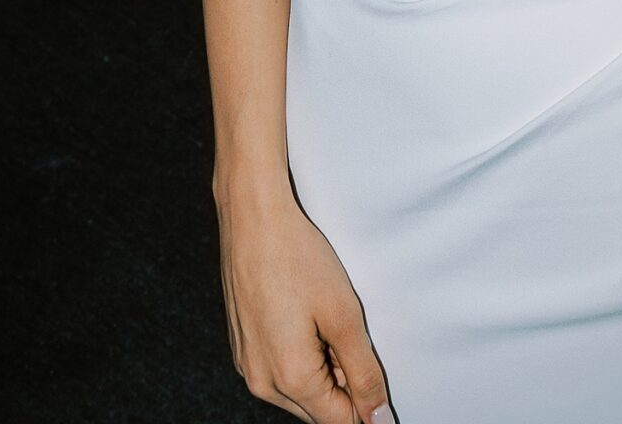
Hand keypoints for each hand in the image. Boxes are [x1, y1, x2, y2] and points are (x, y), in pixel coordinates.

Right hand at [216, 187, 393, 422]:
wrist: (252, 218)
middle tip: (347, 330)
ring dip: (323, 368)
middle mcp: (262, 383)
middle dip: (343, 383)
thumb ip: (363, 372)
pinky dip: (301, 356)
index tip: (375, 372)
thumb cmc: (296, 257)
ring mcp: (248, 367)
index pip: (340, 420)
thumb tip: (377, 417)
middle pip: (319, 409)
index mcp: (289, 379)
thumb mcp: (343, 314)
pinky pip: (280, 372)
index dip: (367, 403)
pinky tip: (305, 317)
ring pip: (300, 391)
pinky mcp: (243, 350)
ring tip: (324, 318)